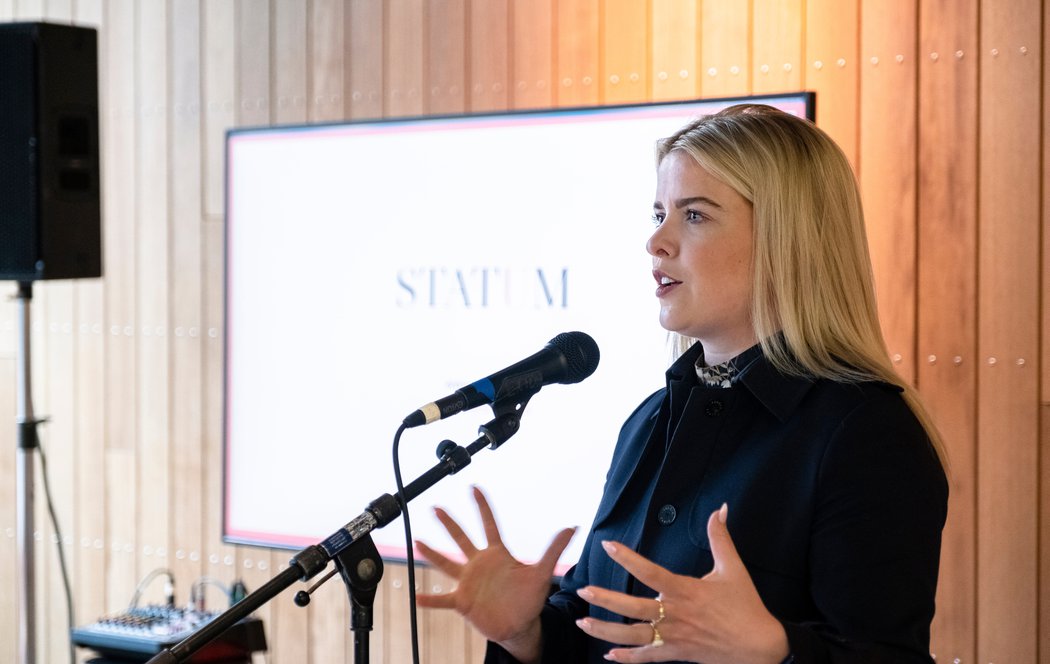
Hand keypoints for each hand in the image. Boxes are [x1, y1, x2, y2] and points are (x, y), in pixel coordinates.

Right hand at [415, 486, 575, 661]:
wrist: (519, 624)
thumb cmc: (528, 597)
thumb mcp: (542, 572)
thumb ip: (554, 549)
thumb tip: (573, 527)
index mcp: (497, 554)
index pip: (489, 524)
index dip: (482, 506)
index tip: (473, 487)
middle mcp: (479, 564)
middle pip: (462, 538)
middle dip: (449, 523)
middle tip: (436, 507)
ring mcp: (469, 582)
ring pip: (448, 563)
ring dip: (433, 554)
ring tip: (418, 542)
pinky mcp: (463, 602)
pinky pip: (443, 599)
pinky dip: (430, 599)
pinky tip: (416, 596)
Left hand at [573, 504, 788, 663]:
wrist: (760, 646)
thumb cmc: (746, 606)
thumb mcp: (733, 568)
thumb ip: (720, 537)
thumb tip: (720, 508)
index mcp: (686, 590)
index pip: (650, 572)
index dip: (628, 558)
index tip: (608, 546)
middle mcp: (676, 614)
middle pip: (634, 608)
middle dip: (606, 599)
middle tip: (583, 590)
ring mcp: (675, 637)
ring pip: (634, 636)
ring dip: (606, 630)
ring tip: (583, 622)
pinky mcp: (678, 654)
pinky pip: (648, 658)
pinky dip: (628, 658)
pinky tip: (610, 655)